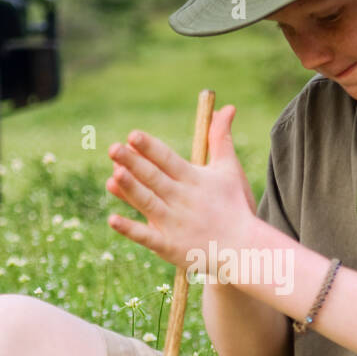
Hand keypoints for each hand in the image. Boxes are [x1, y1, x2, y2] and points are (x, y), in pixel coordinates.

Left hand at [105, 104, 256, 270]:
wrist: (244, 248)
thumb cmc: (234, 205)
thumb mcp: (229, 169)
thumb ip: (221, 138)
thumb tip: (227, 107)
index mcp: (194, 179)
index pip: (168, 159)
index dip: (151, 147)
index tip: (133, 134)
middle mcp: (183, 199)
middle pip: (154, 178)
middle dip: (134, 163)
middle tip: (113, 148)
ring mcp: (175, 223)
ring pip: (148, 203)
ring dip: (131, 190)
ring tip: (113, 175)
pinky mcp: (170, 246)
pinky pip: (147, 237)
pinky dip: (131, 230)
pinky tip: (113, 220)